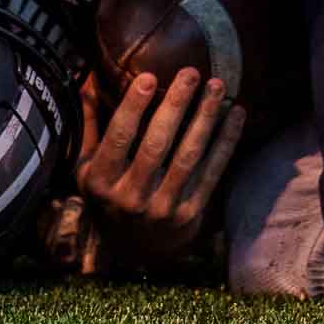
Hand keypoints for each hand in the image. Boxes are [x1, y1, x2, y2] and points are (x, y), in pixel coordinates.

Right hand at [76, 70, 245, 266]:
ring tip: (217, 86)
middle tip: (191, 72)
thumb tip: (87, 75)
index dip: (134, 107)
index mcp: (102, 181)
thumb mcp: (87, 166)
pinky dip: (226, 141)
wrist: (135, 250)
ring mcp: (162, 208)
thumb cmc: (109, 194)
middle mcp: (130, 196)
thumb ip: (89, 123)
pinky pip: (212, 172)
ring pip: (188, 156)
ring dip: (205, 118)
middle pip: (157, 144)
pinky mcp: (190, 214)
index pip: (119, 137)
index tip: (149, 76)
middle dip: (176, 105)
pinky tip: (236, 114)